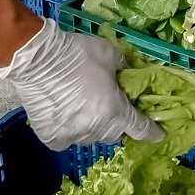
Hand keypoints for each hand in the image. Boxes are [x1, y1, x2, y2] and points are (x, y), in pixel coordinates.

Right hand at [0, 19, 162, 149]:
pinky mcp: (51, 138)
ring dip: (92, 126)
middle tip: (111, 107)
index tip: (158, 135)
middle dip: (117, 123)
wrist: (36, 59)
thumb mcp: (111, 54)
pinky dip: (70, 130)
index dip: (151, 132)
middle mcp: (95, 129)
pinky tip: (66, 114)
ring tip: (84, 107)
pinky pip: (67, 139)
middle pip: (114, 134)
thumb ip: (123, 68)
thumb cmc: (77, 54)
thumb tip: (126, 74)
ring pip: (90, 136)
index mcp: (114, 111)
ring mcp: (72, 136)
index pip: (140, 128)